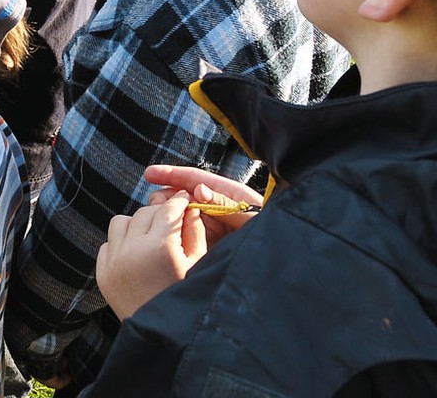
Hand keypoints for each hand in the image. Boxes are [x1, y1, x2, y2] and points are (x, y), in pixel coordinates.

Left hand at [95, 194, 207, 319]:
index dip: (179, 202)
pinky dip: (122, 244)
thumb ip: (195, 231)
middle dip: (160, 214)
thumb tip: (189, 206)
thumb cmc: (188, 299)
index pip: (168, 209)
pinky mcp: (102, 272)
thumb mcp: (198, 265)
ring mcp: (113, 261)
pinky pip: (108, 243)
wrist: (161, 338)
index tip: (185, 201)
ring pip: (121, 222)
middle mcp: (132, 250)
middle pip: (144, 212)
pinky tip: (137, 257)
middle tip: (172, 222)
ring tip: (151, 239)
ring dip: (137, 225)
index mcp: (160, 248)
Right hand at [144, 164, 262, 243]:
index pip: (196, 179)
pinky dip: (178, 236)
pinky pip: (190, 238)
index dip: (172, 174)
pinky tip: (168, 239)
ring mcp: (215, 228)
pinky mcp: (211, 247)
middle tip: (154, 204)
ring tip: (158, 220)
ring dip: (171, 217)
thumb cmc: (272, 232)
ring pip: (185, 217)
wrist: (286, 262)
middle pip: (186, 197)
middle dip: (168, 197)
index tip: (150, 174)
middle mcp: (220, 209)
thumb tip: (199, 190)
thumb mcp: (251, 216)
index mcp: (230, 195)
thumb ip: (225, 204)